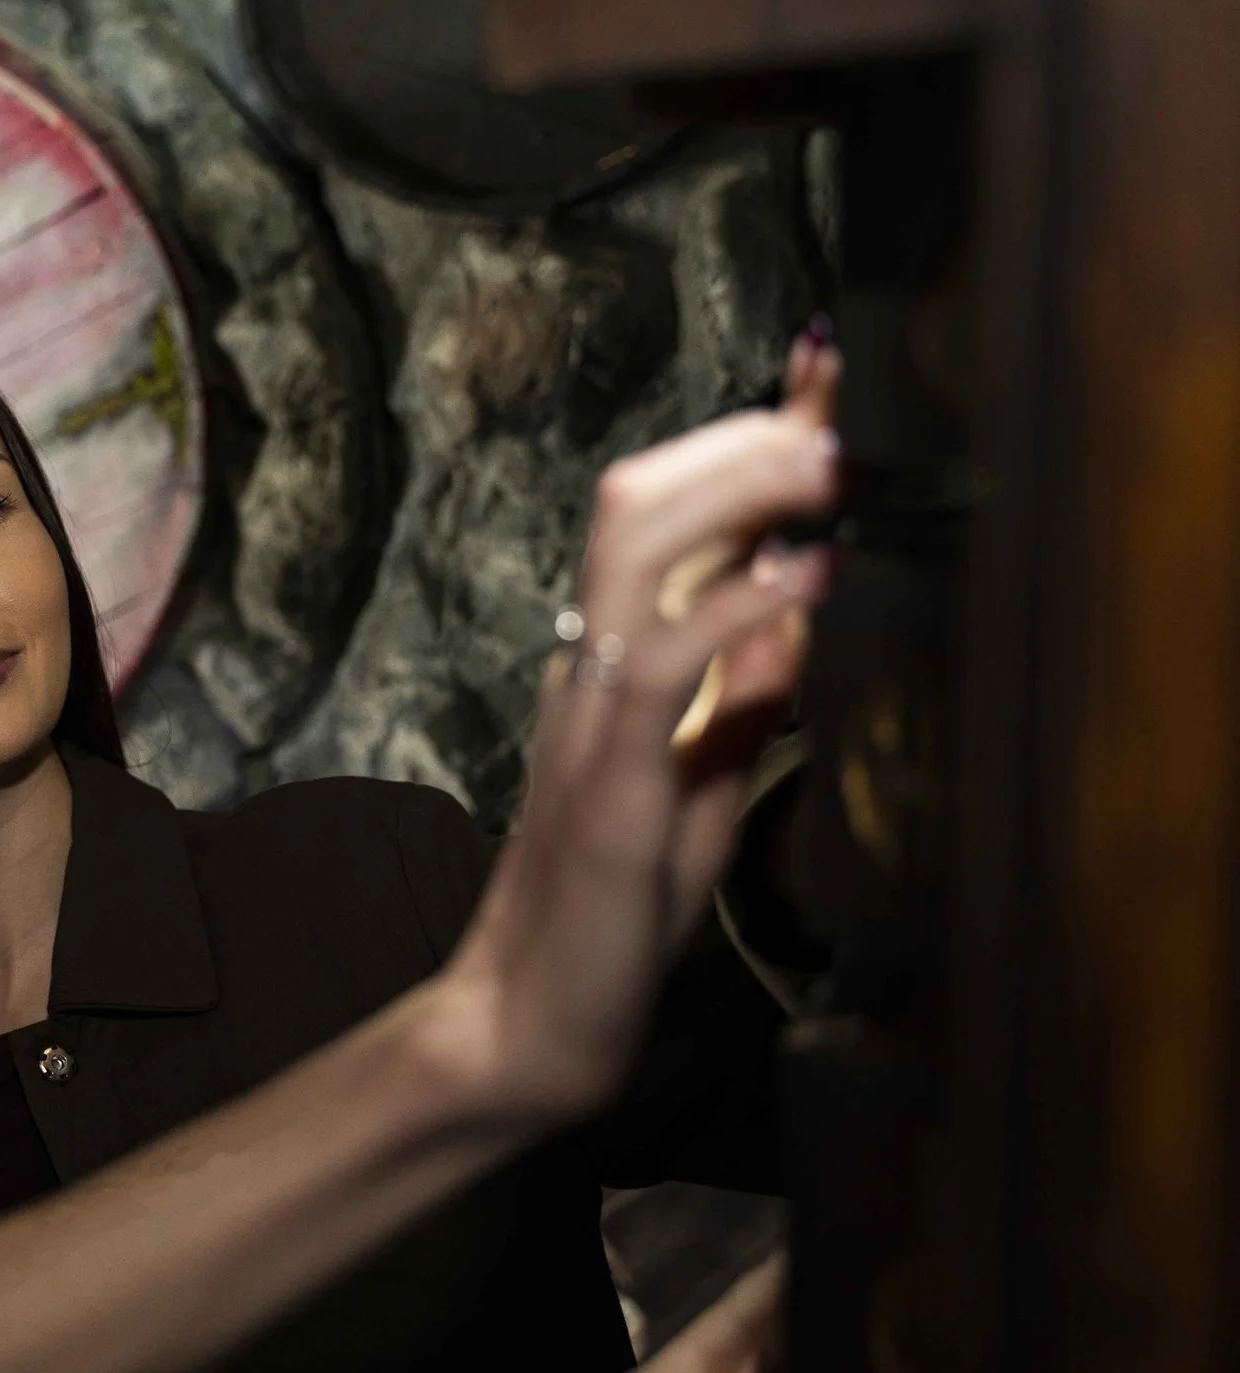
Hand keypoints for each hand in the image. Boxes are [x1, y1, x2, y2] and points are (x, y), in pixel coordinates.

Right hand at [458, 339, 841, 1115]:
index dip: (749, 433)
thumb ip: (746, 689)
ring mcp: (590, 710)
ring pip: (633, 546)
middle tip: (834, 417)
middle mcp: (590, 660)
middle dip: (741, 438)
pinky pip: (662, 661)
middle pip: (638, 495)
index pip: (672, 514)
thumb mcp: (706, 776)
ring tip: (825, 470)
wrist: (538, 1010)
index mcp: (615, 657)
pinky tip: (810, 579)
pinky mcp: (607, 772)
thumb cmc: (615, 904)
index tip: (825, 362)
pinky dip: (739, 606)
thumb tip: (803, 598)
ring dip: (734, 491)